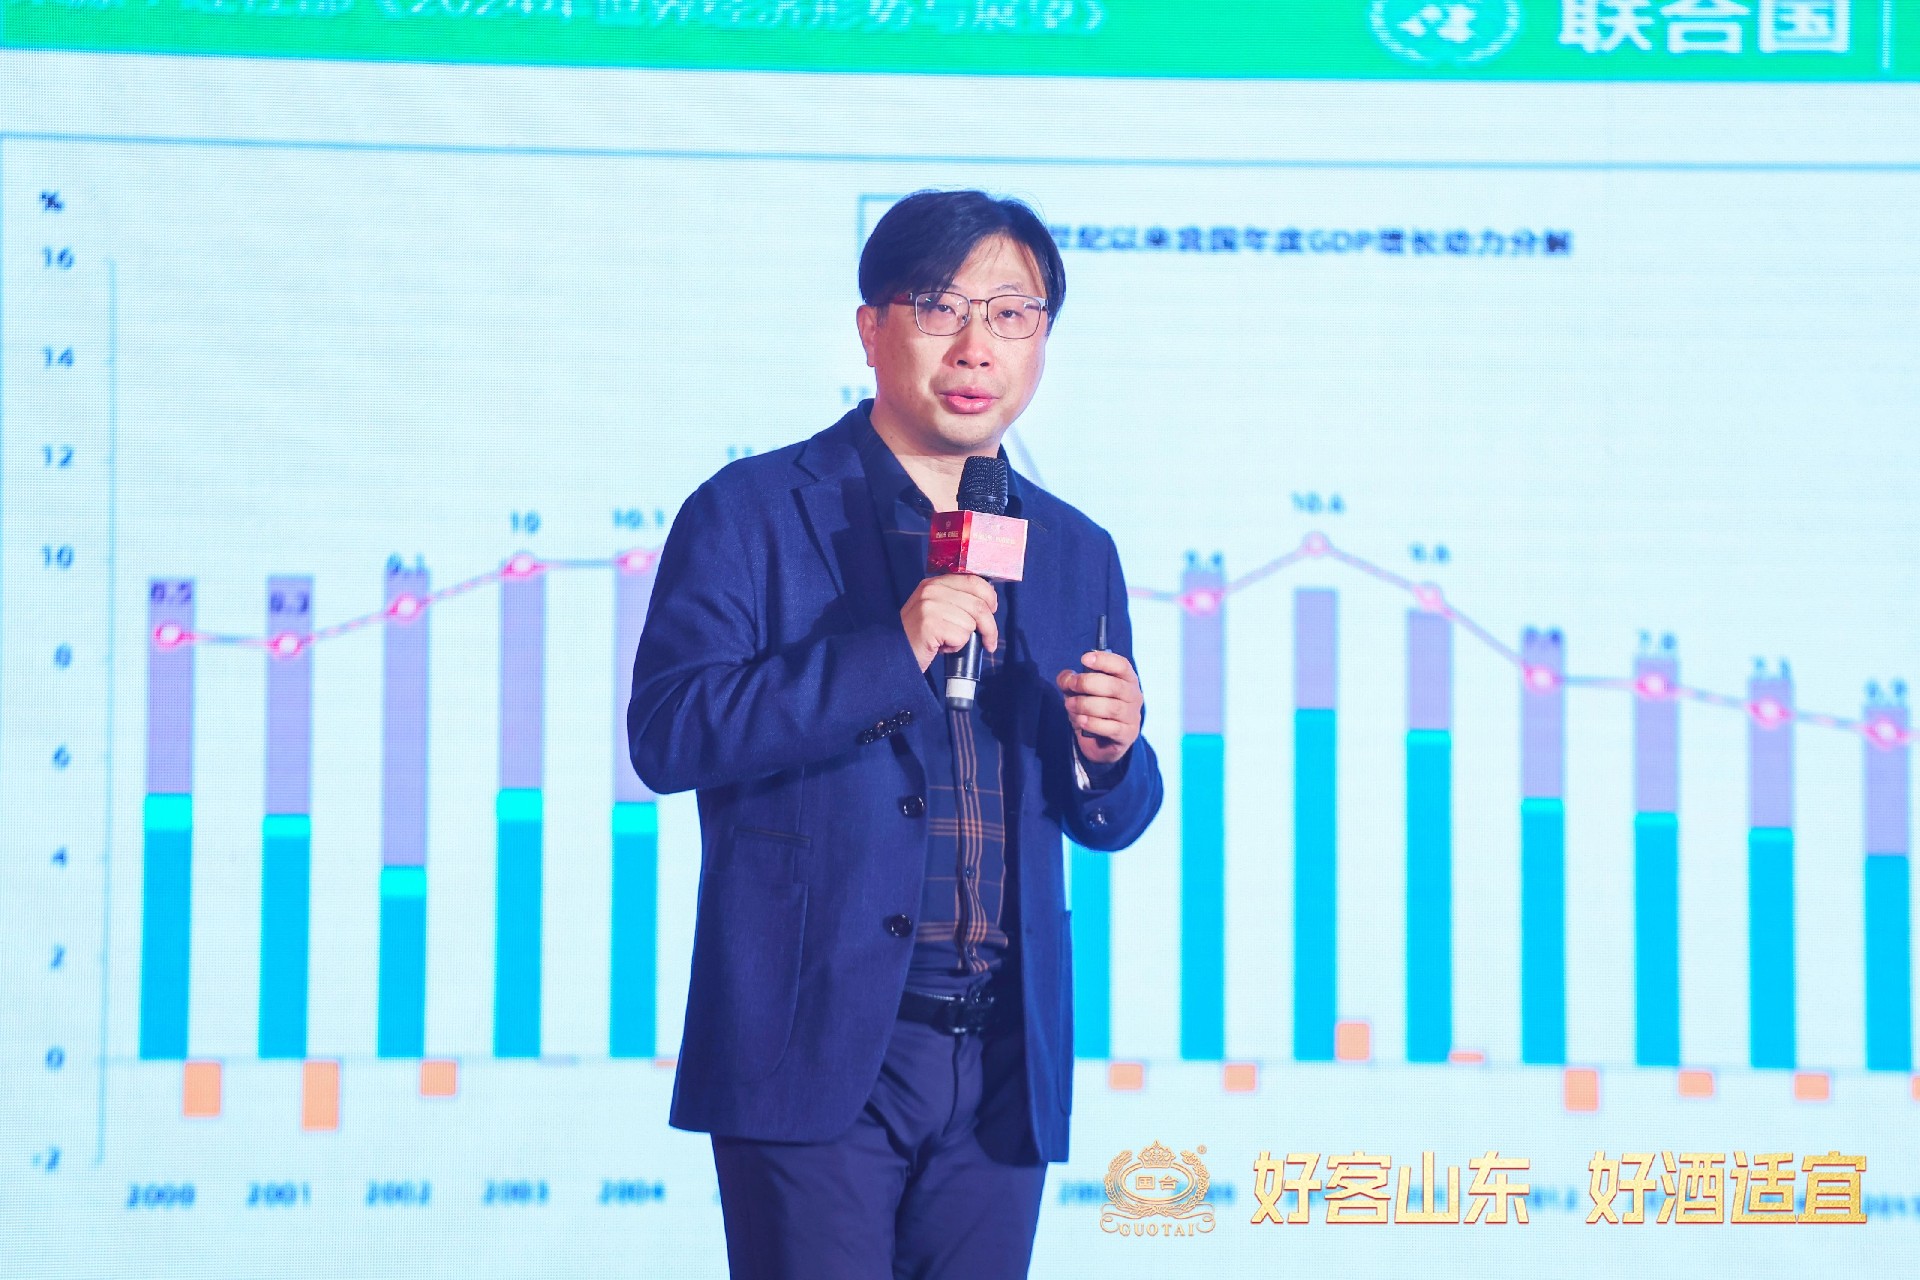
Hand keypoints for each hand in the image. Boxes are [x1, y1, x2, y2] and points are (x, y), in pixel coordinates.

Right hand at [901, 574, 997, 672]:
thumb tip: (989, 602)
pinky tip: (941, 647)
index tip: (993, 611)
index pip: (974, 580)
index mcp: (934, 583)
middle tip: (989, 641)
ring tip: (947, 641)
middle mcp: (931, 590)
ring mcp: (929, 606)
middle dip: (990, 626)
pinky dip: (956, 647)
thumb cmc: (920, 635)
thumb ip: (957, 600)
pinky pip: (961, 636)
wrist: (893, 654)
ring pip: (971, 623)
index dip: (990, 597)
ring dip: (965, 638)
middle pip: (978, 604)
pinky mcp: (929, 625)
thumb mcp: (936, 609)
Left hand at [1055, 650, 1141, 764]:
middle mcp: (1133, 696)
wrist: (1101, 742)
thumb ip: (1070, 681)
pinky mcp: (1127, 734)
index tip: (1084, 659)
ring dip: (1086, 705)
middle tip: (1071, 685)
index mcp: (1126, 679)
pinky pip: (1111, 728)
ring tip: (1070, 705)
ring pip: (1110, 707)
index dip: (1104, 660)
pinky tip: (1081, 720)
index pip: (1121, 665)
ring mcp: (1132, 716)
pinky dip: (1093, 723)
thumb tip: (1067, 678)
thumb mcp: (1079, 692)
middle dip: (1087, 683)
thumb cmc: (1093, 709)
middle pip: (1114, 686)